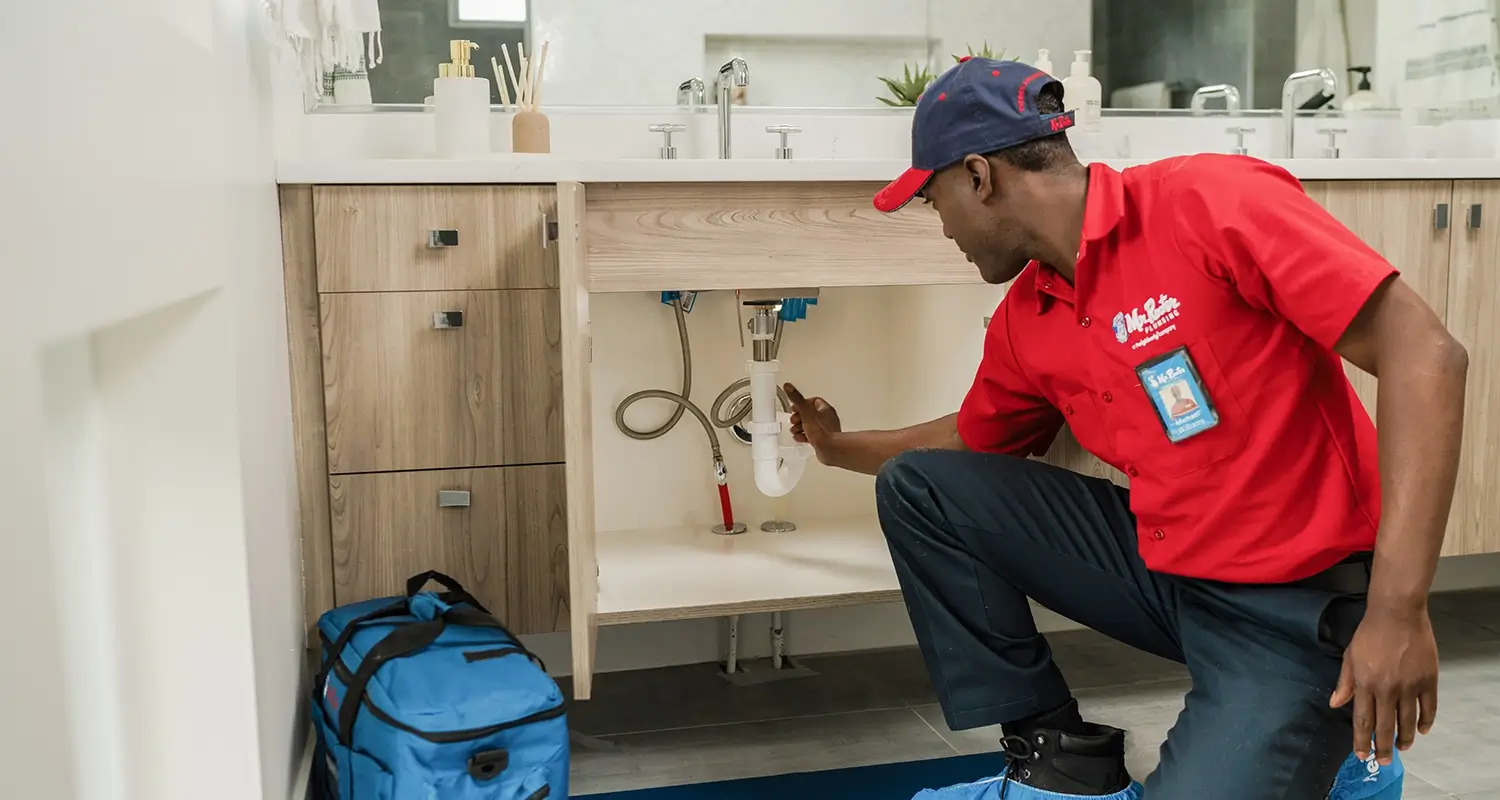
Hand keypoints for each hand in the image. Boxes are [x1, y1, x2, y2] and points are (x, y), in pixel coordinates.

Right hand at [784, 383, 841, 463]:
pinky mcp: (822, 440)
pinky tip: (800, 438)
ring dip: (800, 427)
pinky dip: (803, 436)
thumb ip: (797, 399)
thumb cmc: (823, 432)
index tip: (794, 407)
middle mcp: (827, 419)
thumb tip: (789, 386)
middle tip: (793, 419)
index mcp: (825, 409)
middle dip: (799, 417)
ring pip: (810, 425)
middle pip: (810, 413)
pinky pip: (811, 435)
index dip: (802, 403)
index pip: (813, 401)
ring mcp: (825, 430)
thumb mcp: (806, 413)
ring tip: (795, 429)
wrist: (830, 450)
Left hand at [1330, 604, 1438, 763]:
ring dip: (1404, 738)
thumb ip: (1345, 683)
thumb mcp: (1350, 657)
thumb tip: (1335, 704)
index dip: (1361, 740)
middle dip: (1383, 747)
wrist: (1397, 614)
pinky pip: (1428, 708)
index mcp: (1365, 684)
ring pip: (1407, 721)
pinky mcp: (1427, 680)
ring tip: (1402, 748)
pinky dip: (1425, 721)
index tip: (1361, 754)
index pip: (1362, 720)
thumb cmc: (1369, 634)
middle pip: (1385, 726)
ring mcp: (1409, 686)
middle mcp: (1387, 689)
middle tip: (1384, 761)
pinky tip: (1421, 730)